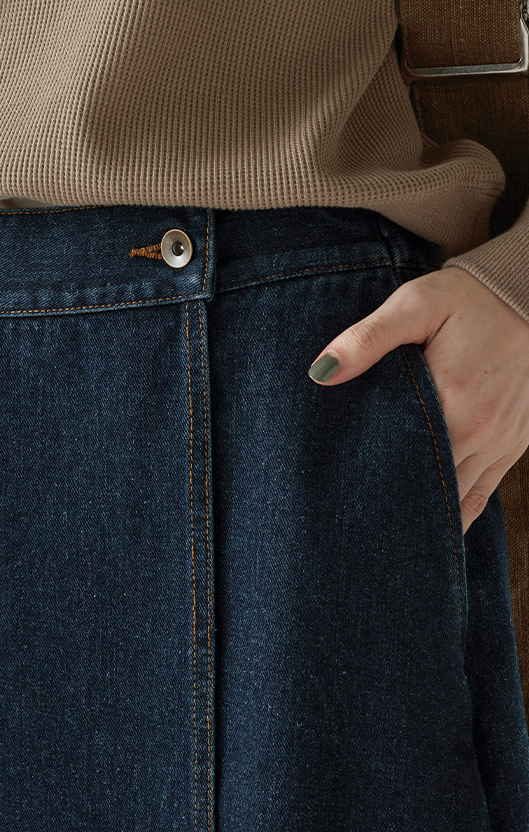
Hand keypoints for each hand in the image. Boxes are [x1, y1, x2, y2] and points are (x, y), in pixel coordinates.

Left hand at [307, 266, 528, 533]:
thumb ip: (367, 339)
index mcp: (450, 403)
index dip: (368, 484)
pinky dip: (458, 513)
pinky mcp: (514, 444)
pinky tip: (431, 529)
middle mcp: (478, 433)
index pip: (399, 461)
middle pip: (426, 488)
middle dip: (390, 505)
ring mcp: (500, 443)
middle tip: (349, 525)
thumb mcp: (415, 304)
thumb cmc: (468, 299)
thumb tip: (322, 372)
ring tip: (381, 531)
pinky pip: (482, 494)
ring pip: (454, 499)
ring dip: (422, 514)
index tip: (336, 501)